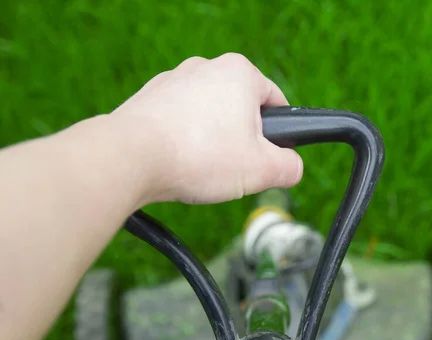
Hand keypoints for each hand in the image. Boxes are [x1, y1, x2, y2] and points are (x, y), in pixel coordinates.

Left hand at [111, 53, 302, 204]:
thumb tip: (292, 167)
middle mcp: (206, 68)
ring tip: (204, 169)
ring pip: (209, 117)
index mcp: (240, 73)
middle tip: (236, 169)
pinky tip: (180, 163)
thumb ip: (289, 167)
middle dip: (243, 140)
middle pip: (241, 109)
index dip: (278, 134)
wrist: (130, 157)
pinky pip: (180, 122)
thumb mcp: (261, 170)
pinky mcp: (150, 99)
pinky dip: (185, 142)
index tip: (271, 157)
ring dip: (213, 142)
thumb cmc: (199, 156)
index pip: (275, 101)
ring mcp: (174, 80)